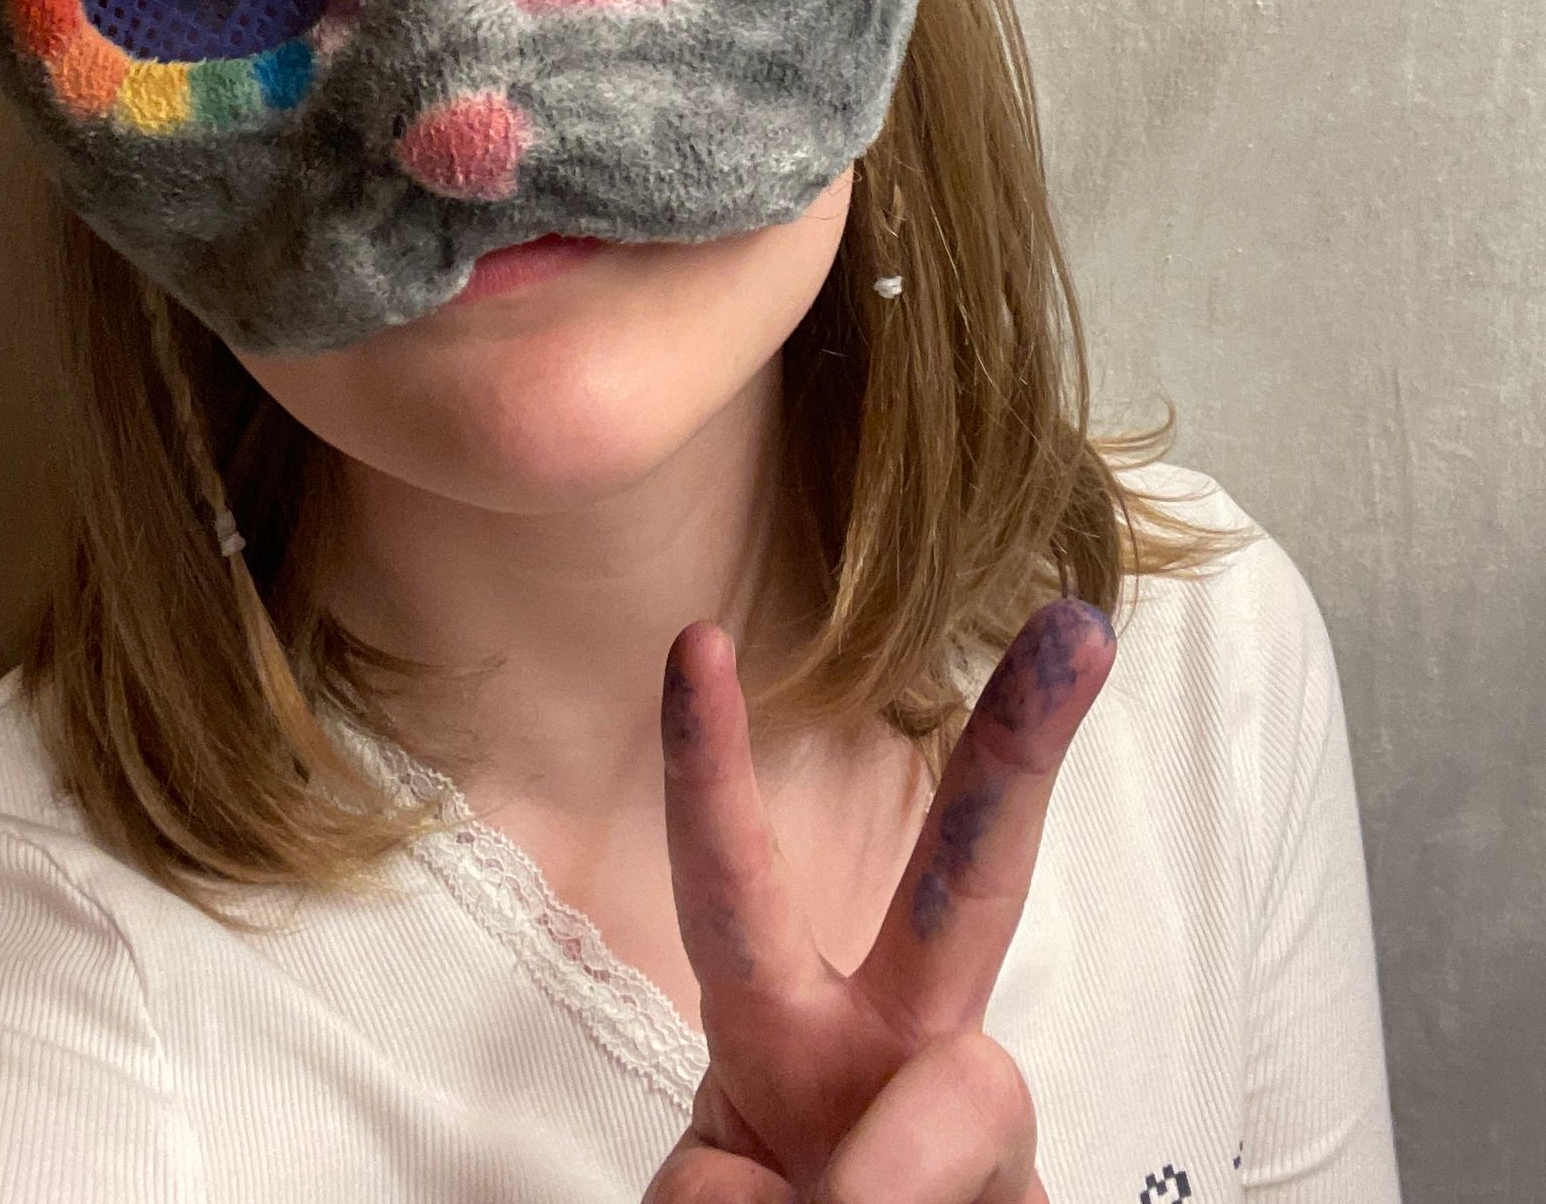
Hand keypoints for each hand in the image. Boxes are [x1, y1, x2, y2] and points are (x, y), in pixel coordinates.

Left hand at [641, 597, 1115, 1203]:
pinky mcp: (1039, 1195)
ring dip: (873, 1192)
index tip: (696, 638)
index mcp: (793, 1039)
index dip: (706, 770)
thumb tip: (831, 1186)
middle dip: (1019, 751)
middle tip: (1075, 624)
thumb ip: (722, 1194)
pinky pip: (929, 1203)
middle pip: (970, 888)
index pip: (739, 892)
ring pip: (971, 1109)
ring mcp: (992, 1132)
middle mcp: (903, 1057)